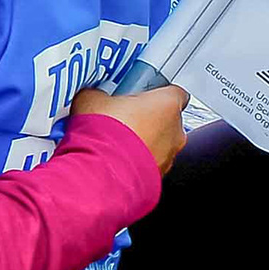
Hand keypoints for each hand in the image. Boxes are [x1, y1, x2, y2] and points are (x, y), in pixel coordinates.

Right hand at [72, 80, 190, 168]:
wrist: (102, 171)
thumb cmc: (106, 133)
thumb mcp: (92, 98)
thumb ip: (100, 94)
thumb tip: (93, 96)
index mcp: (168, 104)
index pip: (174, 92)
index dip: (155, 93)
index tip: (139, 95)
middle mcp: (176, 131)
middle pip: (167, 120)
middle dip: (147, 120)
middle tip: (123, 119)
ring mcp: (170, 156)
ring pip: (160, 145)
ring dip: (143, 143)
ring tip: (116, 143)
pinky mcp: (159, 176)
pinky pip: (150, 165)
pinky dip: (138, 163)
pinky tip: (117, 161)